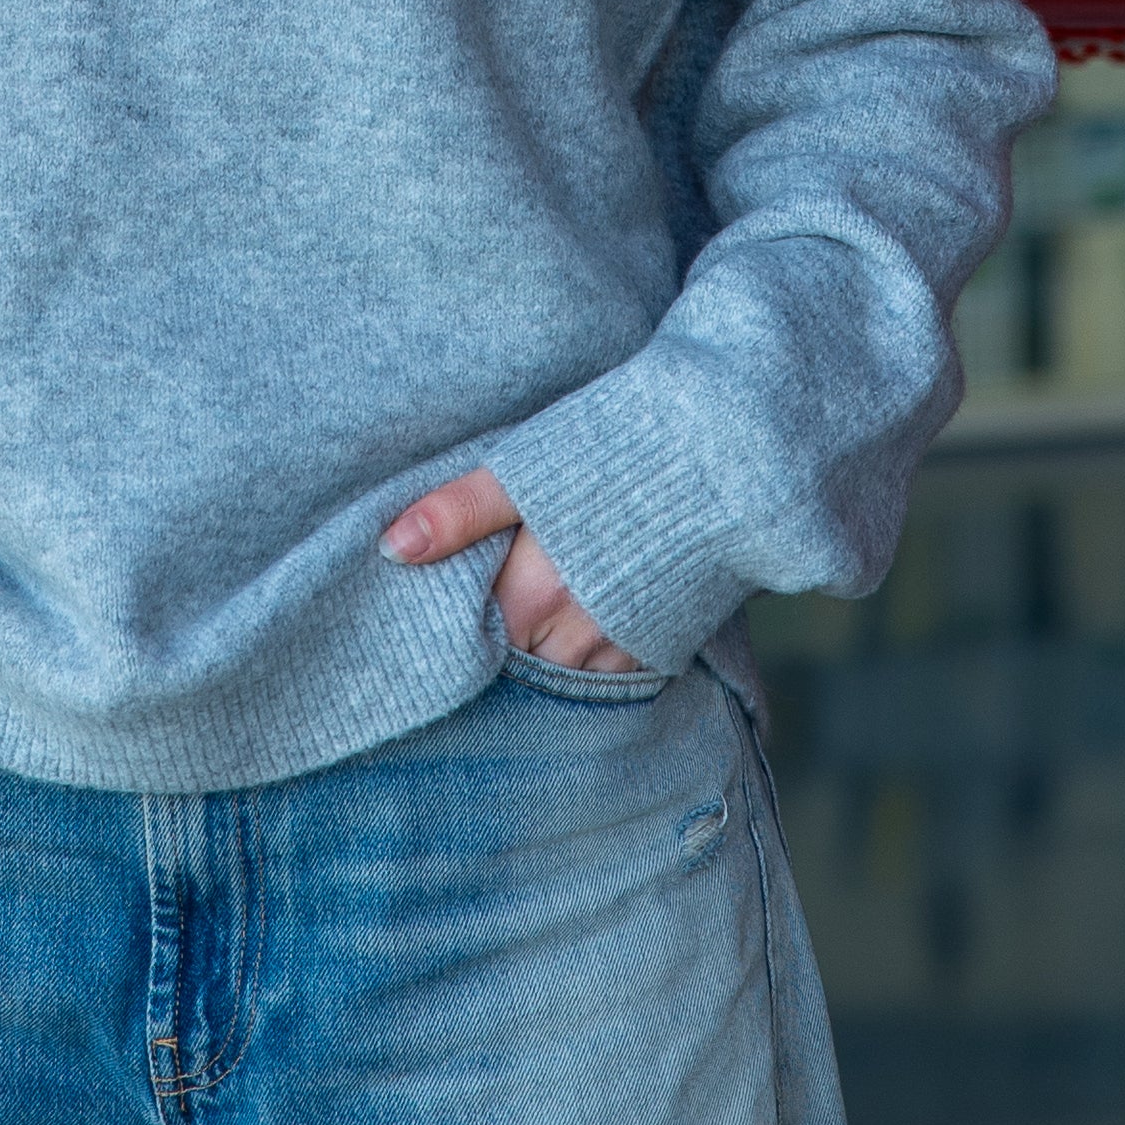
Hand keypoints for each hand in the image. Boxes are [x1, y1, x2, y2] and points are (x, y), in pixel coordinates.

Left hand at [381, 466, 644, 672]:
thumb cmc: (625, 448)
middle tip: (480, 618)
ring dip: (541, 655)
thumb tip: (392, 548)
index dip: (452, 633)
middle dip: (495, 651)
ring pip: (560, 676)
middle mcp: (579, 639)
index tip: (438, 620)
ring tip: (530, 619)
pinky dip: (586, 657)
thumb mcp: (530, 469)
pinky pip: (608, 674)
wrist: (732, 452)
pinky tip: (580, 622)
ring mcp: (626, 649)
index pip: (471, 649)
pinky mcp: (664, 646)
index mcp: (536, 598)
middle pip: (515, 668)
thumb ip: (459, 513)